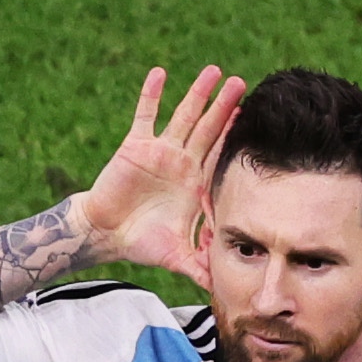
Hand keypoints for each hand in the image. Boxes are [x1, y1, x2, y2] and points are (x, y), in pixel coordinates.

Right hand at [77, 65, 244, 282]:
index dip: (234, 139)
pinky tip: (160, 73)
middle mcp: (181, 162)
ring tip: (213, 71)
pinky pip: (145, 115)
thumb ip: (201, 268)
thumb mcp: (177, 257)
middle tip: (242, 83)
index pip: (220, 156)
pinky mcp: (136, 145)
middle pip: (208, 129)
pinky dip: (151, 94)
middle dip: (224, 107)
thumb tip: (224, 290)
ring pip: (183, 116)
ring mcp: (160, 151)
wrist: (108, 233)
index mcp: (194, 184)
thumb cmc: (143, 243)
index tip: (253, 120)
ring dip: (197, 94)